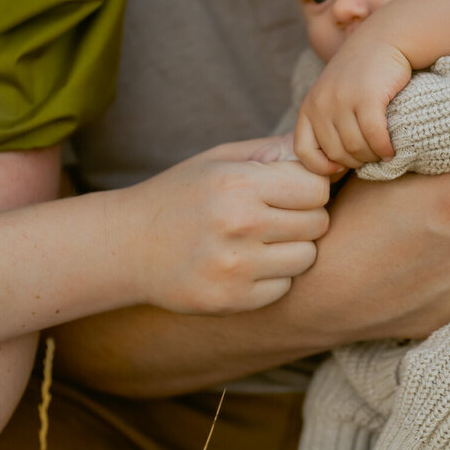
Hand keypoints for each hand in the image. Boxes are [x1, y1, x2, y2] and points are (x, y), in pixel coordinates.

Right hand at [114, 137, 330, 313]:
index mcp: (238, 183)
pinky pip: (284, 287)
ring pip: (307, 257)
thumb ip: (272, 151)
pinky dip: (273, 277)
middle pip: (318, 222)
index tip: (290, 191)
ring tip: (262, 241)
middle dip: (305, 218)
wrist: (126, 247)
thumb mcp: (220, 160)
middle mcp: (239, 224)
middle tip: (276, 217)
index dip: (309, 188)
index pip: (316, 187)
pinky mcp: (232, 299)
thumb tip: (323, 149)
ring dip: (293, 249)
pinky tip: (246, 265)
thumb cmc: (180, 195)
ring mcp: (236, 266)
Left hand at [294, 39, 410, 173]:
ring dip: (372, 157)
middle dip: (355, 162)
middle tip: (370, 157)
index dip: (320, 167)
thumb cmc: (362, 74)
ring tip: (382, 152)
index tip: (340, 167)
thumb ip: (327, 124)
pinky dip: (384, 149)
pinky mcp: (367, 97)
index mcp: (309, 106)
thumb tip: (333, 167)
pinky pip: (374, 137)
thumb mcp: (333, 96)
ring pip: (356, 148)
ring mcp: (343, 100)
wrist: (384, 39)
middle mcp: (321, 104)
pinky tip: (391, 149)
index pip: (303, 151)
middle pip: (336, 154)